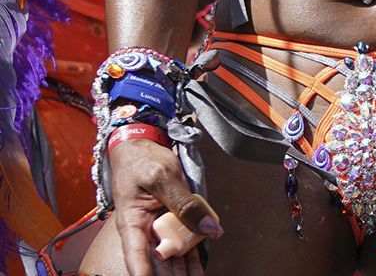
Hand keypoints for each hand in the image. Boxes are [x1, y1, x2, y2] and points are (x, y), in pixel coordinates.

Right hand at [107, 139, 220, 275]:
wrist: (142, 147)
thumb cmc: (143, 161)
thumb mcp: (163, 177)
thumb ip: (185, 203)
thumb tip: (209, 228)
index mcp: (132, 221)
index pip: (135, 252)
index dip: (142, 269)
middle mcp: (144, 229)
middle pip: (157, 259)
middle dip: (170, 275)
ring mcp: (158, 227)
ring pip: (170, 255)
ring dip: (182, 270)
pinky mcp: (171, 222)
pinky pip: (181, 243)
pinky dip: (190, 256)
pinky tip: (198, 268)